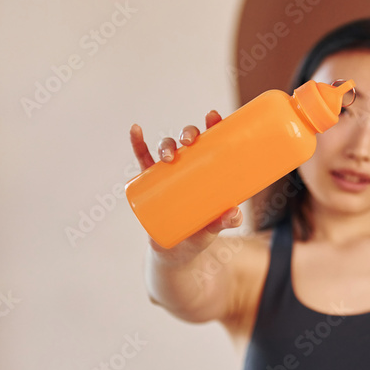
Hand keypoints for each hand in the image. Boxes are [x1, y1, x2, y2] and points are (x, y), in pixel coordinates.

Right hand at [127, 111, 243, 255]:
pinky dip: (138, 144)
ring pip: (165, 149)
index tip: (214, 116)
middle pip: (188, 140)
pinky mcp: (150, 184)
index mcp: (208, 170)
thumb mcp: (213, 229)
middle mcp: (189, 166)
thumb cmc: (200, 235)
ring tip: (168, 155)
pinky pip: (142, 160)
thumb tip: (234, 213)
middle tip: (189, 141)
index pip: (213, 142)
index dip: (213, 125)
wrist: (176, 253)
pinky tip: (135, 129)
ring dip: (165, 144)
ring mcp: (168, 174)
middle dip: (187, 133)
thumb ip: (225, 222)